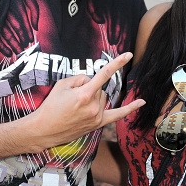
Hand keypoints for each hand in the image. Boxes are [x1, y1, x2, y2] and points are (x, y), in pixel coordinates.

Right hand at [0, 0, 39, 56]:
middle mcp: (6, 13)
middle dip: (21, 41)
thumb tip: (36, 27)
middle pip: (15, 31)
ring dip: (13, 45)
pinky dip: (1, 47)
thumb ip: (35, 11)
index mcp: (16, 6)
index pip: (23, 24)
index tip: (31, 40)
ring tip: (18, 52)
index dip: (27, 34)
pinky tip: (7, 52)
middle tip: (25, 49)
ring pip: (6, 35)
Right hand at [27, 52, 144, 149]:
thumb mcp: (62, 85)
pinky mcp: (97, 124)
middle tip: (72, 98)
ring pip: (103, 98)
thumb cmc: (51, 106)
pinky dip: (130, 108)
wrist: (44, 130)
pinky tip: (142, 102)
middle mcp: (94, 106)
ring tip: (76, 107)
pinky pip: (117, 115)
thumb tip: (91, 81)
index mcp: (85, 94)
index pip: (104, 74)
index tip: (128, 55)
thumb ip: (80, 78)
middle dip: (89, 88)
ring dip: (94, 97)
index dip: (117, 63)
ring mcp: (97, 116)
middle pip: (99, 87)